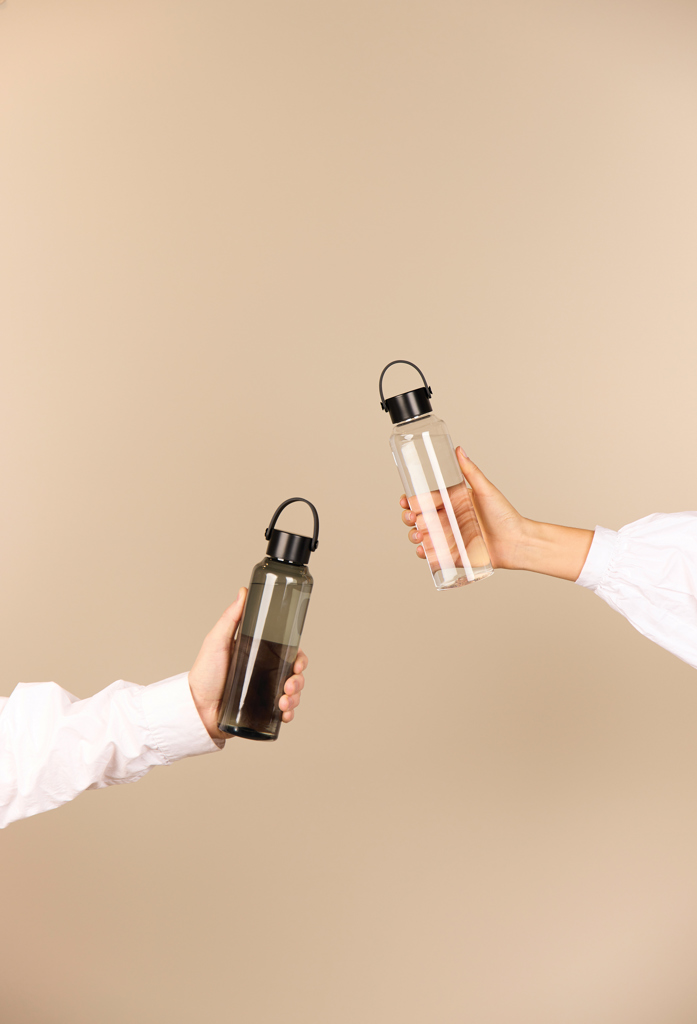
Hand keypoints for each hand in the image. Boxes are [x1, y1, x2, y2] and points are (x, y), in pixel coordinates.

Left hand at [188, 588, 307, 740]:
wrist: (195, 708)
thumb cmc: (204, 674)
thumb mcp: (217, 641)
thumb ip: (231, 618)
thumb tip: (243, 591)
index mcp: (259, 655)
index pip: (288, 653)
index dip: (298, 657)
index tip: (297, 663)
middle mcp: (264, 673)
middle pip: (294, 674)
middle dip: (299, 680)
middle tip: (290, 685)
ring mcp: (264, 694)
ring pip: (293, 693)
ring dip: (295, 697)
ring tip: (283, 702)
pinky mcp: (261, 713)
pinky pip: (284, 713)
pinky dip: (290, 713)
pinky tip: (284, 714)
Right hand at [400, 447, 593, 580]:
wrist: (516, 543)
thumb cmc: (505, 516)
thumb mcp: (485, 490)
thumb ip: (470, 471)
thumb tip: (459, 450)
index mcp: (453, 503)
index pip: (426, 499)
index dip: (413, 500)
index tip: (406, 500)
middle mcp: (449, 520)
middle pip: (419, 518)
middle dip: (409, 518)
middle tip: (411, 518)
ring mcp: (449, 538)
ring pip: (422, 536)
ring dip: (413, 535)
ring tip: (418, 535)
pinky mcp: (452, 555)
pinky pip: (433, 555)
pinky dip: (423, 553)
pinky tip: (422, 550)